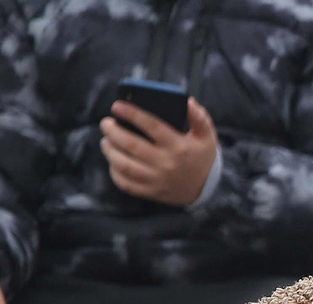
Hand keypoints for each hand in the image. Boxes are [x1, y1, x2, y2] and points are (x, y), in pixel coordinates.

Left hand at [100, 97, 218, 206]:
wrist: (207, 189)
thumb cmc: (202, 157)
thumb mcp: (207, 136)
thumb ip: (199, 117)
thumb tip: (188, 102)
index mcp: (178, 146)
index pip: (151, 125)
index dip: (131, 114)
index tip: (116, 106)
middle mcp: (166, 163)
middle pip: (131, 145)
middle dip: (113, 131)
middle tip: (106, 124)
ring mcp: (157, 180)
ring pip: (124, 165)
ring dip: (110, 151)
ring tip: (105, 141)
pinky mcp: (151, 192)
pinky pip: (126, 184)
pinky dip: (114, 172)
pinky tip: (112, 161)